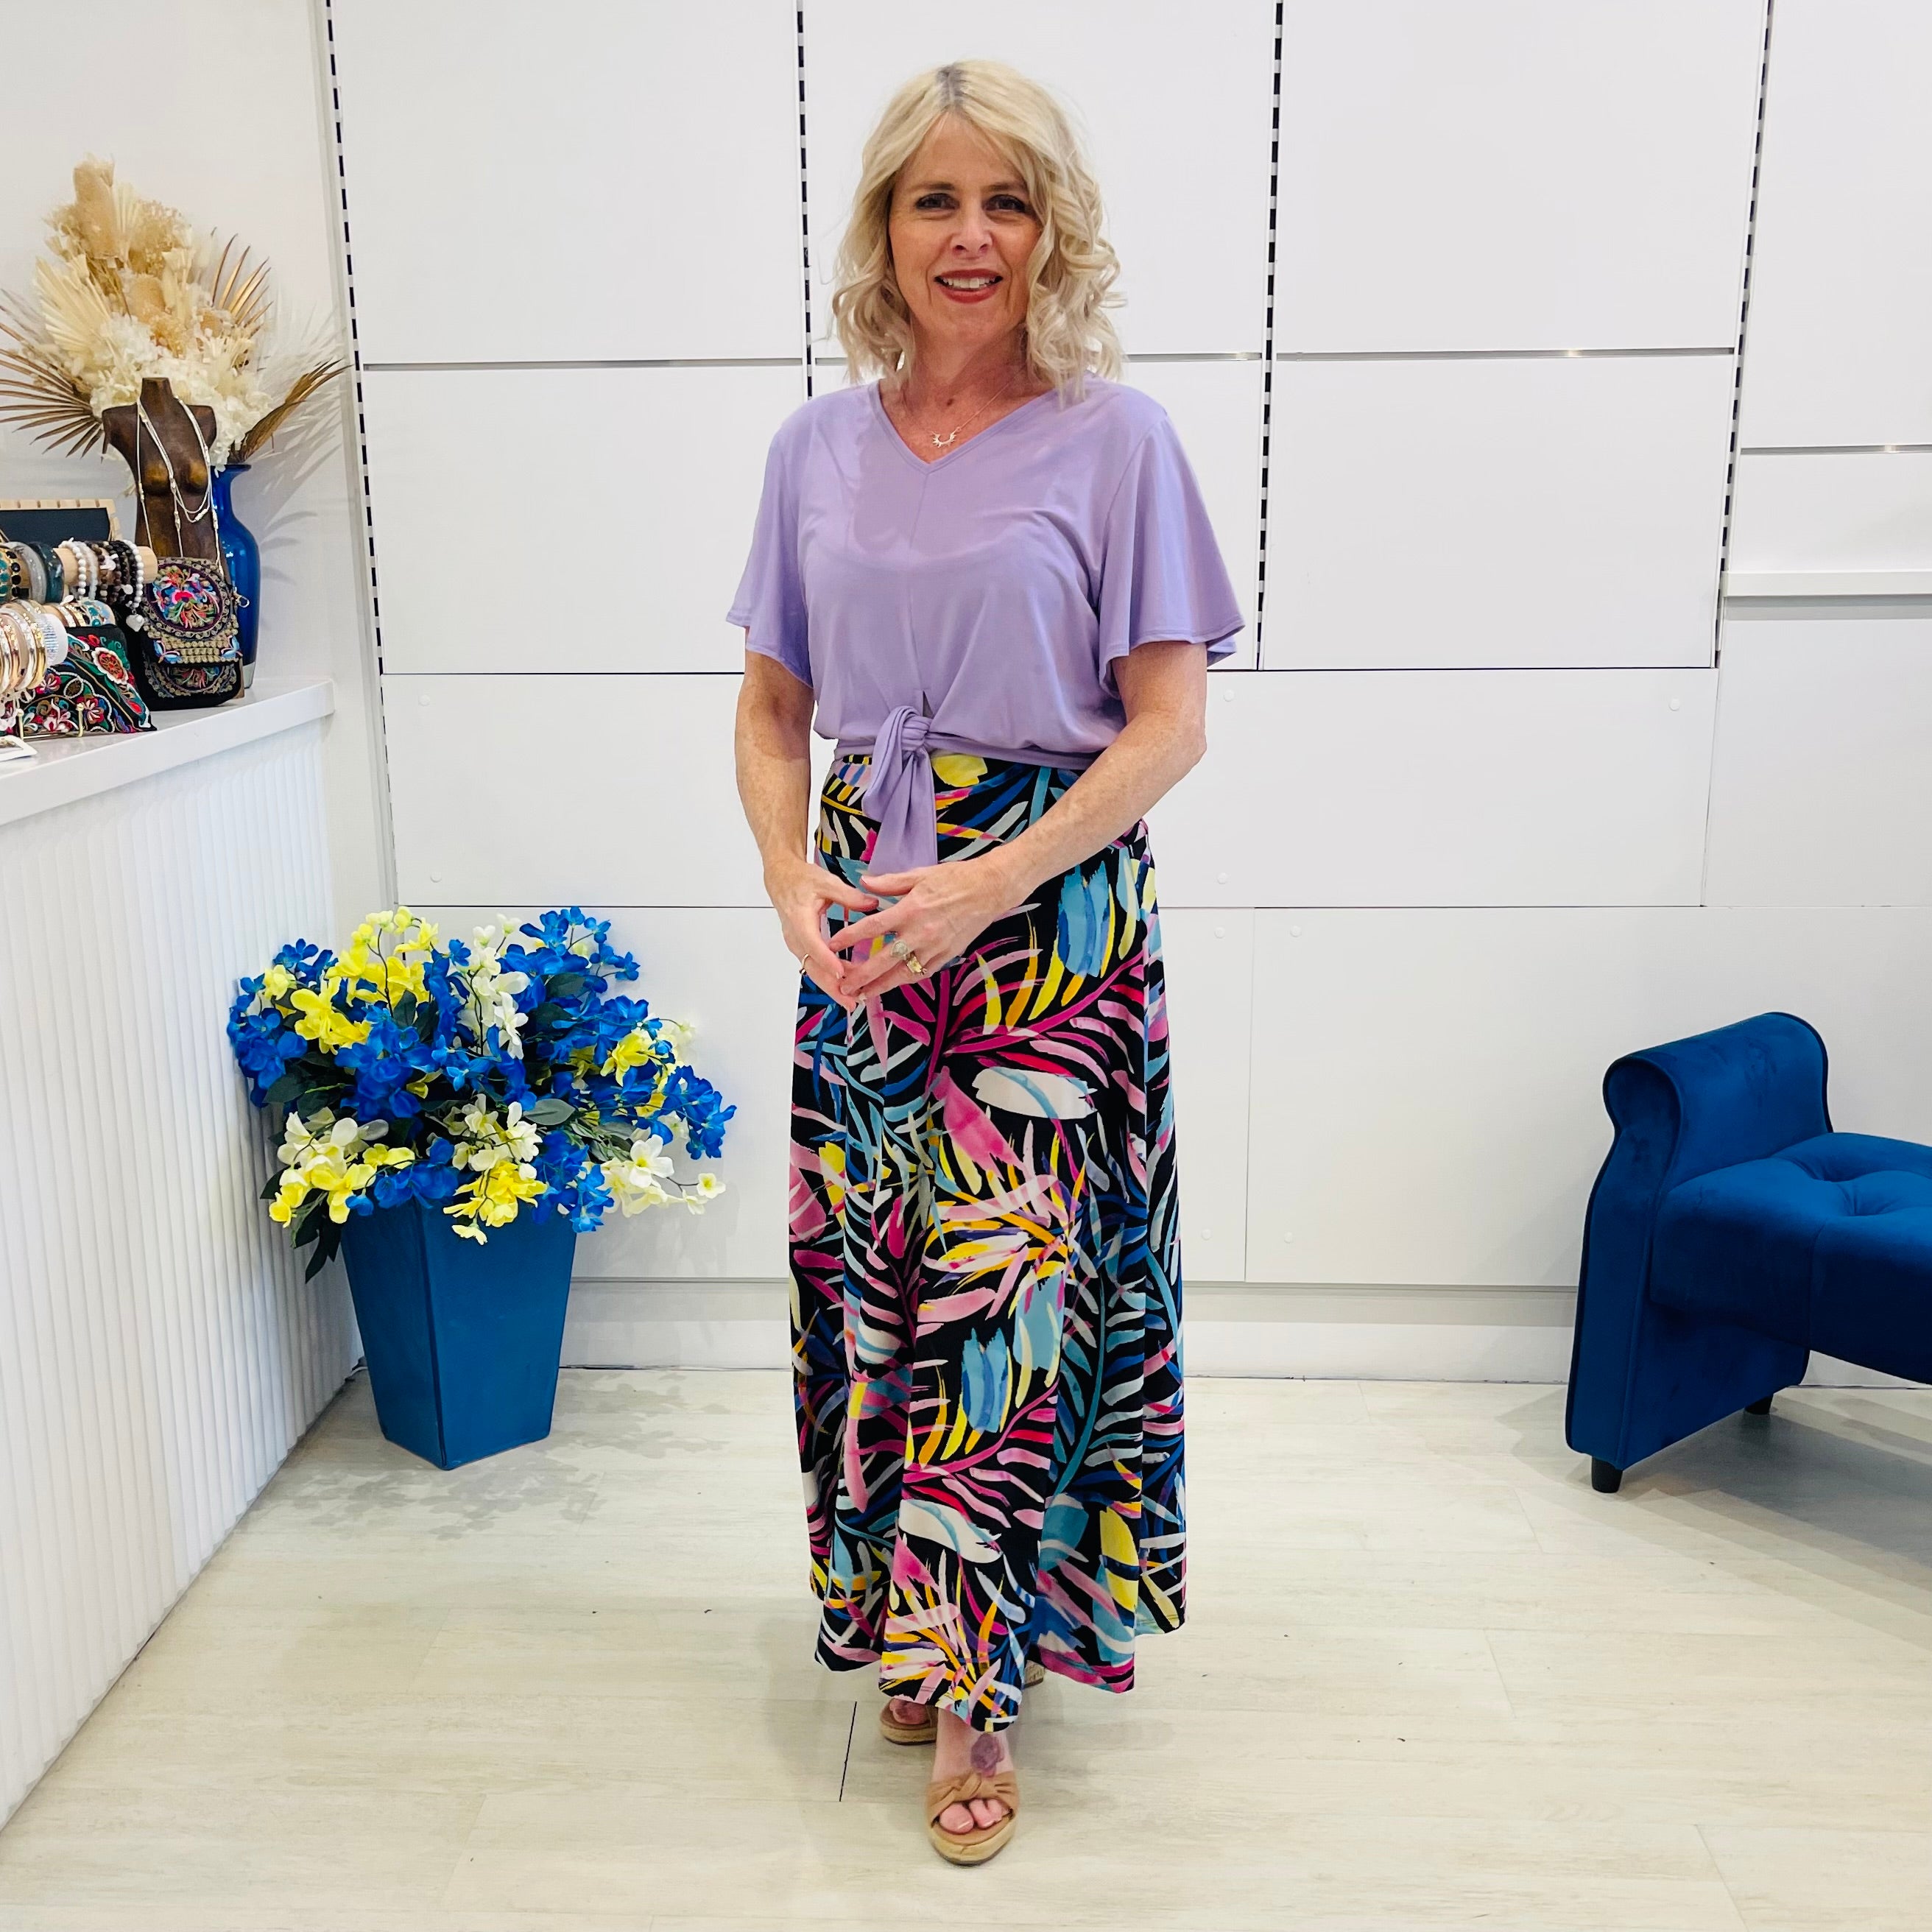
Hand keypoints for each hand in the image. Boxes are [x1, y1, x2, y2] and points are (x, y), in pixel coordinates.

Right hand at [767, 855, 878, 1011]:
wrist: (781, 878)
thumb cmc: (801, 879)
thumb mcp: (826, 882)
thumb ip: (849, 895)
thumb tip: (872, 903)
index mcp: (799, 918)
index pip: (812, 943)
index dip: (826, 959)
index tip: (841, 973)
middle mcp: (794, 936)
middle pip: (811, 966)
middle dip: (831, 985)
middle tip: (850, 1000)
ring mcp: (796, 944)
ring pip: (813, 969)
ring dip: (831, 984)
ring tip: (853, 998)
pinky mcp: (800, 947)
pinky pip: (814, 965)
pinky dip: (828, 976)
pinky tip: (846, 984)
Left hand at [829, 851, 1023, 999]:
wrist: (990, 890)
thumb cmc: (956, 879)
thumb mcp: (920, 875)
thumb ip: (889, 882)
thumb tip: (864, 882)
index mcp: (910, 909)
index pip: (872, 928)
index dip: (850, 938)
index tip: (832, 946)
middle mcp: (921, 933)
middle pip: (883, 960)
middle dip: (861, 976)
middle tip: (842, 986)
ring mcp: (935, 947)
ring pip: (902, 973)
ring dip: (880, 986)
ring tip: (862, 996)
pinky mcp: (947, 955)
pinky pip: (922, 973)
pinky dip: (905, 981)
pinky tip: (891, 986)